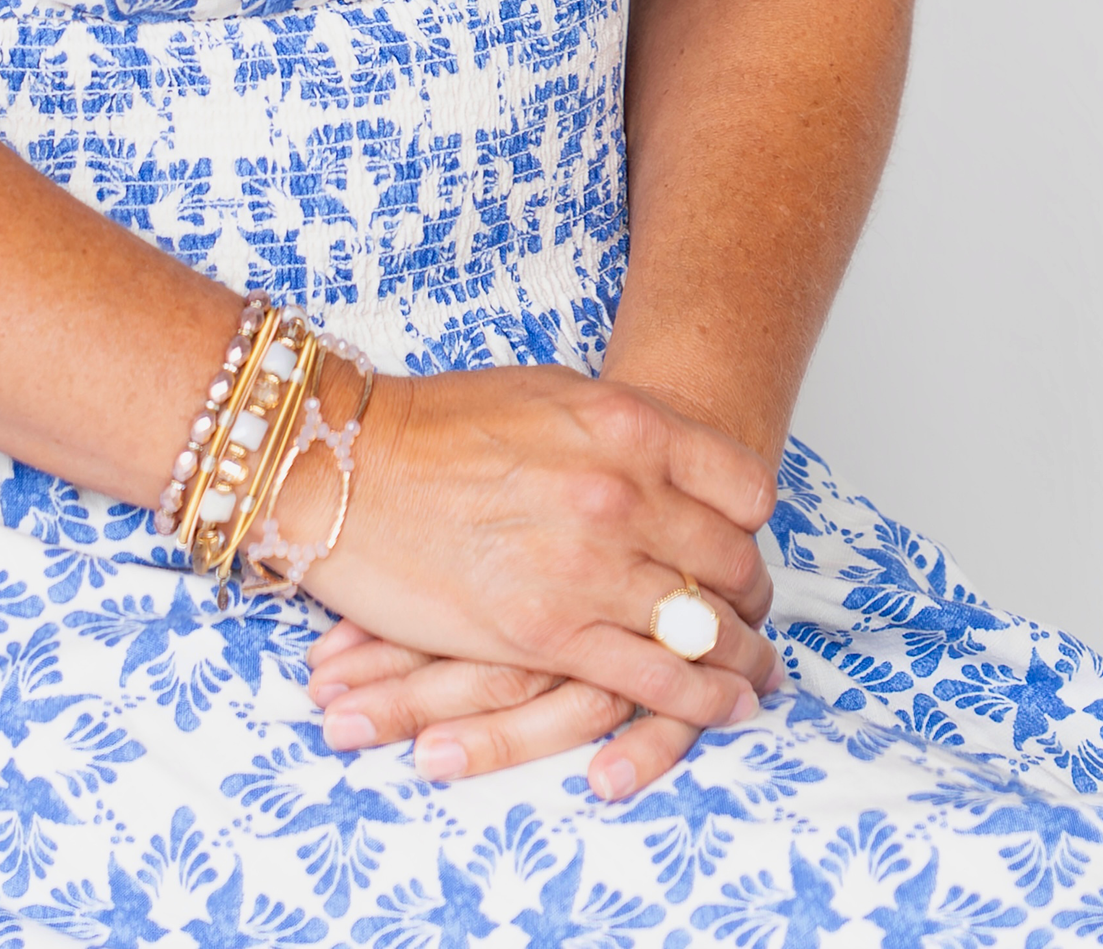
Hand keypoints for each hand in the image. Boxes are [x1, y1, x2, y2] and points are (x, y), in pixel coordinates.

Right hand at [290, 363, 780, 781]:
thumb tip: (672, 463)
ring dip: (741, 658)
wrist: (347, 469)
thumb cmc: (438, 425)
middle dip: (748, 596)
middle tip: (749, 614)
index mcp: (627, 425)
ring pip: (704, 628)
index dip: (750, 523)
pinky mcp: (550, 633)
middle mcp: (622, 493)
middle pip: (732, 562)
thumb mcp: (549, 394)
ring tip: (755, 675)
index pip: (744, 487)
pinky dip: (704, 701)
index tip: (741, 541)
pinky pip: (658, 680)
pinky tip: (727, 708)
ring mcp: (589, 566)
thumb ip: (621, 430)